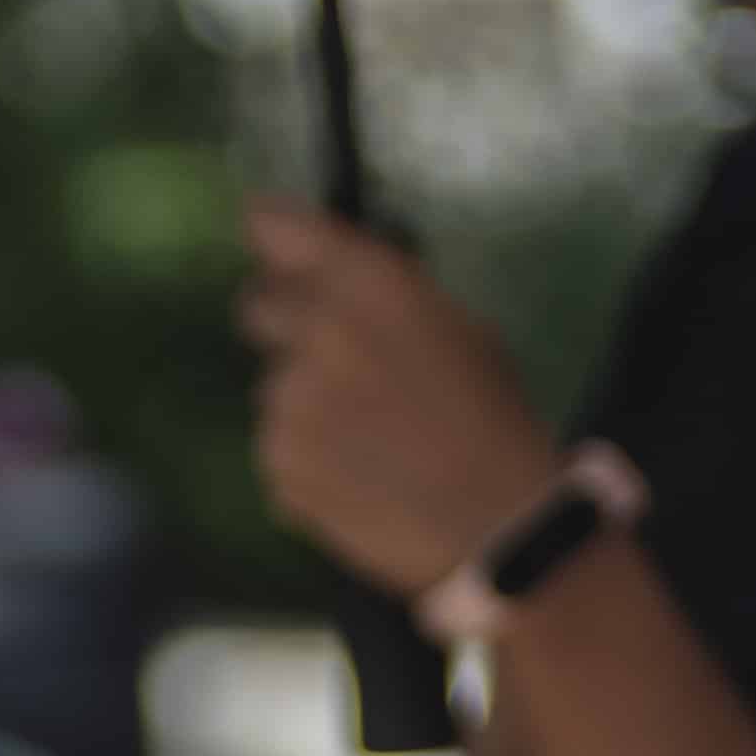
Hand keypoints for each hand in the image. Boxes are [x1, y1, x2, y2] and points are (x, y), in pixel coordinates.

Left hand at [237, 200, 555, 598]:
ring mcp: (287, 405)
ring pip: (273, 388)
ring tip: (368, 440)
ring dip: (304, 402)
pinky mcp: (277, 466)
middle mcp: (315, 333)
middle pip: (258, 306)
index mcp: (368, 285)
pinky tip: (360, 478)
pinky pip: (279, 448)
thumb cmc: (496, 421)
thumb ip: (387, 296)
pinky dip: (307, 459)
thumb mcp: (462, 329)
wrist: (498, 529)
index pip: (274, 227)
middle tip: (331, 358)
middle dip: (286, 323)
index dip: (272, 235)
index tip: (274, 246)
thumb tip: (337, 282)